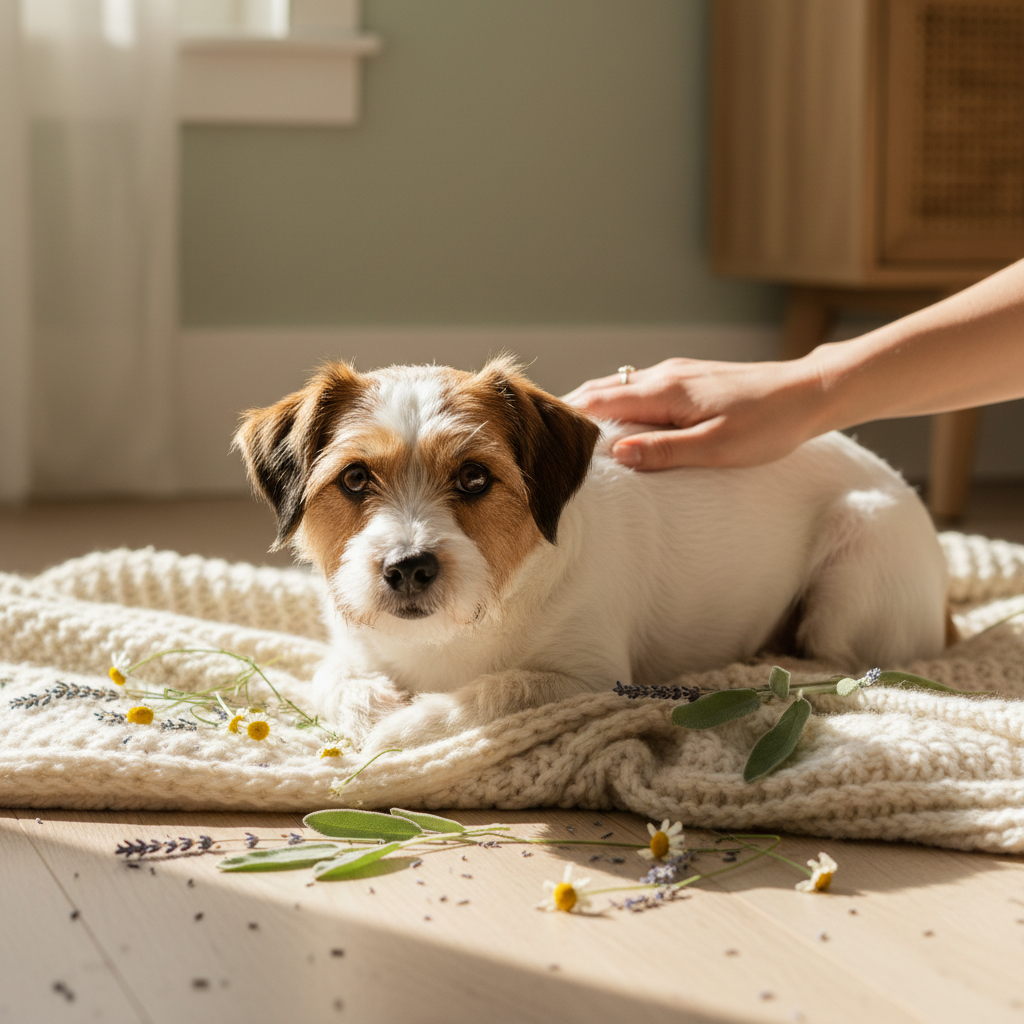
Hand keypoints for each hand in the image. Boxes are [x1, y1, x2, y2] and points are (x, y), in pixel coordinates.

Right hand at [563, 357, 823, 469]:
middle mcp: (663, 376)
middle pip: (600, 390)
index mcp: (664, 392)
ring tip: (570, 434)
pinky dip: (617, 404)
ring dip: (592, 406)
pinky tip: (618, 423)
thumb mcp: (716, 448)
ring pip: (618, 387)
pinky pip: (639, 389)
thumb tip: (617, 456)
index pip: (597, 402)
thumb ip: (664, 451)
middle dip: (569, 411)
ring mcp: (676, 373)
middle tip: (542, 438)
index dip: (565, 418)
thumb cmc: (768, 425)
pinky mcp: (690, 378)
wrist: (809, 393)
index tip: (538, 438)